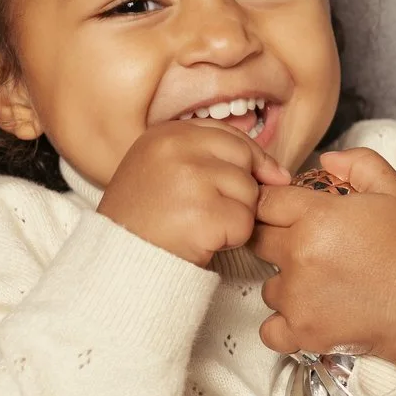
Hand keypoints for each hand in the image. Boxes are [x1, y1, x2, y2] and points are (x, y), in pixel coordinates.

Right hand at [96, 119, 288, 265]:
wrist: (117, 262)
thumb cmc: (142, 222)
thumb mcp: (163, 173)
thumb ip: (210, 160)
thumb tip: (279, 173)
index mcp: (164, 134)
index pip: (228, 135)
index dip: (247, 159)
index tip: (255, 179)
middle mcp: (176, 148)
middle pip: (244, 160)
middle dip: (239, 190)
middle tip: (210, 212)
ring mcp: (190, 179)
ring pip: (248, 193)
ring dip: (234, 216)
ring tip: (198, 227)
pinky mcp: (204, 213)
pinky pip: (244, 223)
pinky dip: (230, 239)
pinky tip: (200, 241)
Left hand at [252, 147, 395, 368]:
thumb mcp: (395, 191)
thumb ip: (359, 163)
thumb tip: (326, 159)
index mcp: (317, 216)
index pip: (265, 201)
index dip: (273, 205)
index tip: (287, 214)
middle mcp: (300, 254)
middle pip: (257, 239)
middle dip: (276, 239)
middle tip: (307, 246)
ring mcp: (298, 297)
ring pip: (267, 284)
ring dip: (285, 283)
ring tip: (321, 283)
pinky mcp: (301, 331)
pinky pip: (269, 328)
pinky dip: (284, 324)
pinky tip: (308, 313)